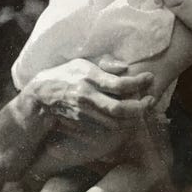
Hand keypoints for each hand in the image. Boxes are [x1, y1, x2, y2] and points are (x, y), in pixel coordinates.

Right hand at [25, 58, 154, 127]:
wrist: (39, 99)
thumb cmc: (63, 77)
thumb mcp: (81, 64)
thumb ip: (105, 65)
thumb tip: (126, 67)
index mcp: (87, 77)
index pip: (119, 83)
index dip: (139, 82)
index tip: (150, 78)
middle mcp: (86, 96)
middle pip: (120, 108)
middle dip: (140, 107)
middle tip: (151, 100)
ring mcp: (84, 113)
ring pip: (116, 122)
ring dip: (134, 118)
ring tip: (144, 108)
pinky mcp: (83, 124)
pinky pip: (108, 128)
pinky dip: (122, 124)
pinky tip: (130, 117)